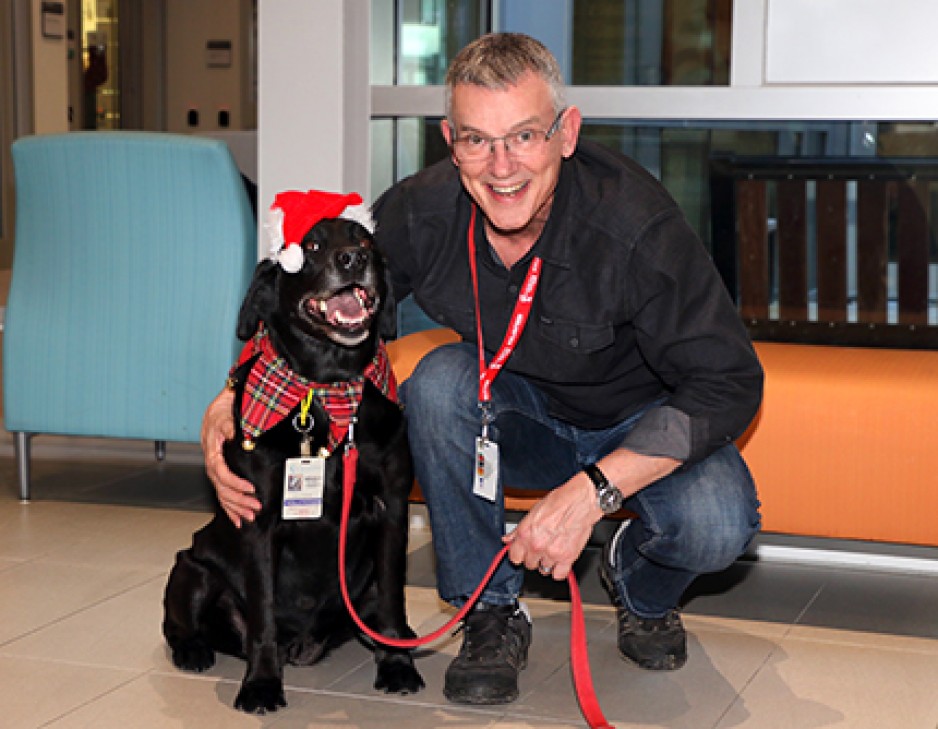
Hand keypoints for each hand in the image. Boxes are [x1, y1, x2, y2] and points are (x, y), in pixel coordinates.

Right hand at [201, 388, 260, 526]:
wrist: (217, 410)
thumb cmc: (221, 414)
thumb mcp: (225, 417)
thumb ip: (229, 427)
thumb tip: (234, 434)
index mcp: (212, 453)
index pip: (222, 473)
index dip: (235, 483)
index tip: (250, 489)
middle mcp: (212, 464)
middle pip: (223, 489)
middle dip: (239, 501)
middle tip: (255, 508)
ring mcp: (215, 470)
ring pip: (223, 495)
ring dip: (235, 508)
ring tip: (249, 517)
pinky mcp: (220, 472)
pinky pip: (223, 493)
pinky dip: (229, 507)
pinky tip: (237, 517)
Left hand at [503, 473, 601, 580]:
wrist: (580, 501)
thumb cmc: (559, 502)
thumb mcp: (533, 512)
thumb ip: (518, 530)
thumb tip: (508, 539)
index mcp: (525, 533)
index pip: (514, 557)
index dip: (519, 554)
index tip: (523, 552)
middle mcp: (537, 545)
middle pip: (529, 564)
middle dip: (534, 557)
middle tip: (542, 547)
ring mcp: (552, 553)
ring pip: (543, 570)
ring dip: (547, 562)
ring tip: (553, 550)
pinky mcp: (567, 558)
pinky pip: (558, 575)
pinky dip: (560, 570)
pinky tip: (560, 561)